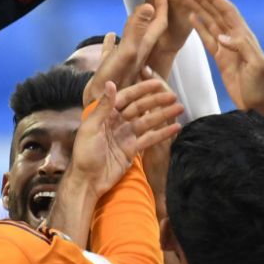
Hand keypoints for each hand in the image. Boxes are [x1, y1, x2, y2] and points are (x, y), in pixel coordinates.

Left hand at [70, 77, 184, 194]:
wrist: (88, 181)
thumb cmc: (84, 154)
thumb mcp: (91, 128)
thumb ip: (103, 107)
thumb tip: (111, 83)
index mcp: (106, 114)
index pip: (126, 97)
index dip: (141, 89)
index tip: (157, 82)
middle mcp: (117, 122)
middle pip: (140, 108)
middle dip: (157, 101)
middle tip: (173, 96)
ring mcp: (126, 135)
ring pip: (148, 122)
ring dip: (163, 115)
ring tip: (180, 108)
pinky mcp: (132, 149)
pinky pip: (150, 138)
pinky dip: (162, 133)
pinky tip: (175, 128)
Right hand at [85, 0, 170, 106]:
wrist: (97, 110)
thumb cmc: (112, 83)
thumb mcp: (126, 53)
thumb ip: (137, 30)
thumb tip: (149, 6)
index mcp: (142, 50)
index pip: (158, 26)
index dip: (161, 9)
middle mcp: (137, 57)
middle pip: (148, 33)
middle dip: (152, 17)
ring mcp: (123, 64)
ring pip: (132, 43)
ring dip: (134, 29)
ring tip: (134, 16)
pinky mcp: (109, 71)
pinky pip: (112, 53)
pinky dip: (112, 43)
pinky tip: (109, 36)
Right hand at [188, 0, 263, 116]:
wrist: (257, 104)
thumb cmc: (260, 85)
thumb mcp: (256, 65)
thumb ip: (241, 48)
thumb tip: (222, 36)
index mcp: (243, 35)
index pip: (228, 12)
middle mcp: (234, 37)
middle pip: (217, 12)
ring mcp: (226, 46)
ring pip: (211, 22)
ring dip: (200, 8)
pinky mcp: (220, 57)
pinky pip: (207, 37)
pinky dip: (199, 26)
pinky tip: (192, 16)